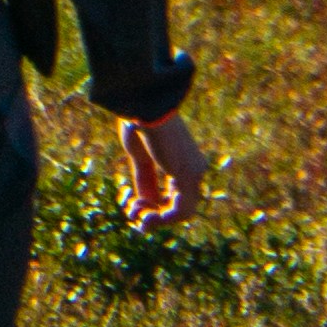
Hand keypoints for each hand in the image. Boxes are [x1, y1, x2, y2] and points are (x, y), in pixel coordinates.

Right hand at [116, 108, 207, 230]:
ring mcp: (194, 173)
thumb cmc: (139, 123)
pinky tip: (142, 214)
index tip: (130, 201)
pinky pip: (179, 211)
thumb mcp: (141, 158)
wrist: (142, 106)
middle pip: (181, 208)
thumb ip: (147, 180)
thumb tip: (146, 202)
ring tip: (134, 214)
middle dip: (153, 216)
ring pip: (182, 213)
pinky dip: (160, 218)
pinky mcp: (187, 175)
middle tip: (130, 212)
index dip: (153, 207)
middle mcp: (196, 169)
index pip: (177, 197)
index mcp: (186, 162)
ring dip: (155, 220)